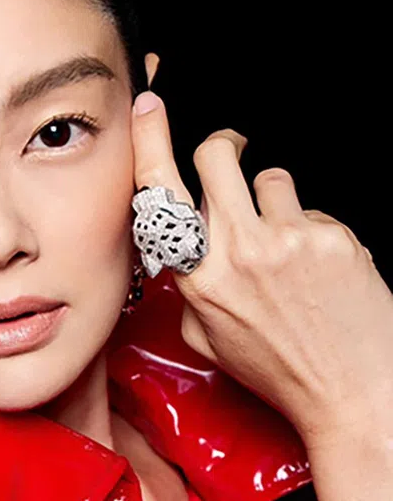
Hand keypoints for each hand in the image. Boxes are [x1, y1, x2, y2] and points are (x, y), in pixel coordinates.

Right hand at [132, 53, 392, 445]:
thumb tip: (185, 251)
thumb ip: (190, 290)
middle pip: (216, 155)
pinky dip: (316, 232)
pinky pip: (315, 209)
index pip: (161, 191)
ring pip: (273, 179)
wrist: (351, 392)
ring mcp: (288, 240)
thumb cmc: (279, 371)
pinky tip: (322, 270)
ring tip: (290, 249)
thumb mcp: (209, 341)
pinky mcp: (332, 236)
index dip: (150, 138)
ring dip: (277, 203)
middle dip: (223, 147)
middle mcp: (239, 252)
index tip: (149, 108)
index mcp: (200, 278)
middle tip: (234, 152)